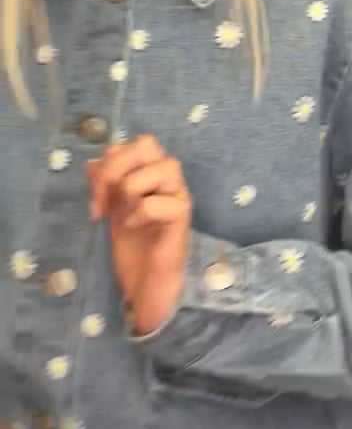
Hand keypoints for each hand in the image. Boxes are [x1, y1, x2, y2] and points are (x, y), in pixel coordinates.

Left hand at [87, 136, 191, 335]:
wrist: (145, 284)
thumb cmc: (132, 247)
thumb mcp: (110, 209)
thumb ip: (104, 184)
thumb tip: (91, 163)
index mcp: (150, 172)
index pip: (131, 144)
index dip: (107, 164)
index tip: (96, 198)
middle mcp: (167, 178)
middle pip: (147, 144)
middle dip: (116, 168)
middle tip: (105, 200)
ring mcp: (178, 195)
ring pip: (164, 166)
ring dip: (133, 187)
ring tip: (125, 212)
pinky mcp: (182, 216)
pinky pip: (159, 201)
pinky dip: (139, 213)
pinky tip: (135, 228)